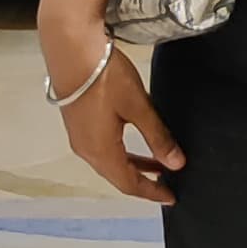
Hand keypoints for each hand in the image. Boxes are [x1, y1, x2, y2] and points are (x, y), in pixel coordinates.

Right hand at [44, 31, 184, 203]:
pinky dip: (121, 153)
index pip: (129, 184)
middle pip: (117, 176)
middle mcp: (86, 151)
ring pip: (109, 162)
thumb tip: (177, 164)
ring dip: (133, 165)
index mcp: (101, 152)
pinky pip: (101, 149)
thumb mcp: (138, 106)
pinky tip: (133, 141)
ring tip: (157, 164)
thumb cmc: (106, 77)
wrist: (70, 49)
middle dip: (143, 181)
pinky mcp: (76, 123)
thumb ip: (157, 136)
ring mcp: (78, 137)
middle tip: (167, 183)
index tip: (172, 198)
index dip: (152, 193)